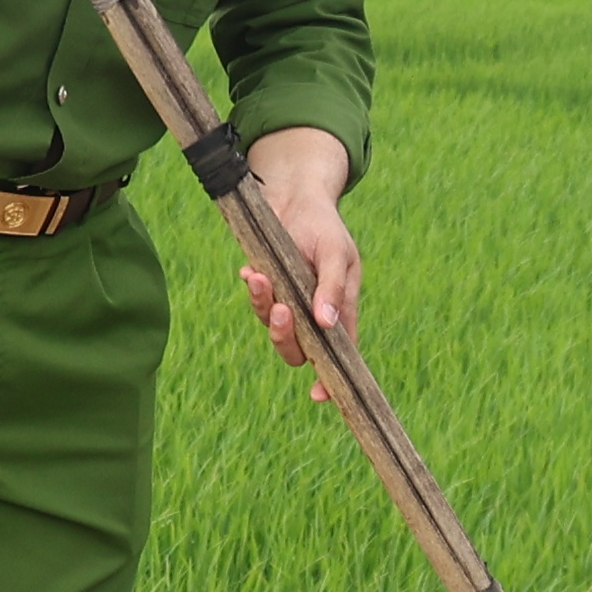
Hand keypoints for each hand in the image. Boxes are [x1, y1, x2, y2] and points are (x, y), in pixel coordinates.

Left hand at [236, 129, 359, 382]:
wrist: (294, 197)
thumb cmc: (324, 227)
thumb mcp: (336, 253)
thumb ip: (332, 289)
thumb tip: (327, 324)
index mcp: (339, 311)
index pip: (339, 354)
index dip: (330, 379)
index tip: (319, 394)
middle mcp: (313, 314)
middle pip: (298, 350)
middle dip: (284, 336)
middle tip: (281, 310)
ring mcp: (289, 303)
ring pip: (273, 327)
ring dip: (264, 307)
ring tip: (259, 277)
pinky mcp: (267, 289)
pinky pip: (257, 301)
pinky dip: (253, 289)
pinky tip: (251, 271)